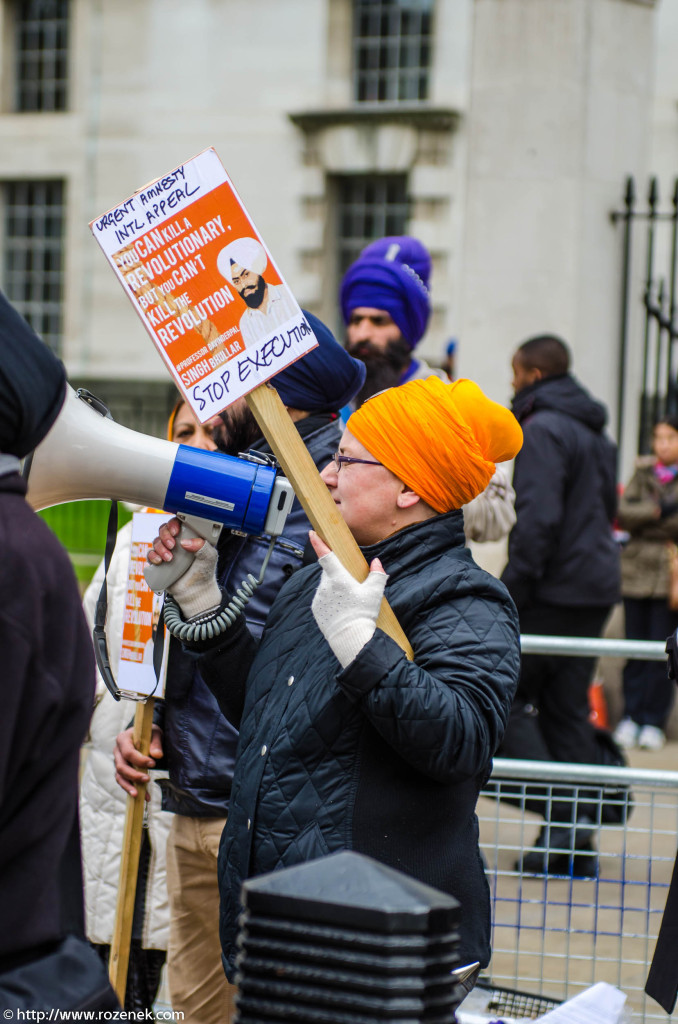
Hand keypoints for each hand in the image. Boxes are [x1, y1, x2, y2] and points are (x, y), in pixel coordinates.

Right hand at [114, 724, 163, 799]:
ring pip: (120, 777)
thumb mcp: (155, 733)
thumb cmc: (149, 734)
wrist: (145, 736)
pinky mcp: (121, 771)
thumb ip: (156, 743)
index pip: (128, 752)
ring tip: (140, 795)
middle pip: (121, 767)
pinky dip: (132, 789)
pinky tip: (143, 796)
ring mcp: (118, 762)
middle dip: (134, 775)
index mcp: (123, 739)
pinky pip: (123, 782)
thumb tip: (158, 755)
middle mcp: (117, 751)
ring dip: (130, 786)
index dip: (139, 760)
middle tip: (148, 779)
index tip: (153, 764)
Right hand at [147, 518, 220, 619]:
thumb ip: (203, 546)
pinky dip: (152, 556)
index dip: (174, 524)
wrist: (195, 592)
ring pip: (156, 541)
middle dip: (165, 535)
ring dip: (160, 547)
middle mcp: (177, 542)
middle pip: (164, 529)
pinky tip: (160, 561)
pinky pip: (150, 554)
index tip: (176, 531)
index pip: (178, 523)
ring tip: (169, 558)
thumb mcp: (209, 558)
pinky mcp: (159, 562)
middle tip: (172, 544)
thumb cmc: (204, 572)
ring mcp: (167, 551)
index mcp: (189, 536)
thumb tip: (185, 542)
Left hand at [309, 531, 386, 667]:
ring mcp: (318, 598)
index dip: (318, 543)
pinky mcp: (316, 608)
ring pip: (326, 586)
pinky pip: (322, 598)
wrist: (350, 639)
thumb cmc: (363, 614)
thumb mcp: (375, 593)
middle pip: (329, 573)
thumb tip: (376, 562)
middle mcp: (325, 586)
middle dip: (338, 575)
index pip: (326, 555)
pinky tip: (341, 610)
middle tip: (351, 587)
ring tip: (348, 602)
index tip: (311, 533)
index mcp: (338, 578)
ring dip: (334, 589)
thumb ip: (377, 574)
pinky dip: (330, 600)